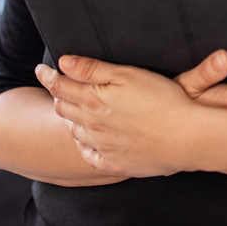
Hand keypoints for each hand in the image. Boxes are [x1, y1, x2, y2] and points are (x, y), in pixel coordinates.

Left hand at [35, 56, 201, 177]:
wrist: (186, 137)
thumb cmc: (162, 99)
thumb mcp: (127, 74)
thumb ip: (92, 69)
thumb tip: (63, 62)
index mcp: (93, 100)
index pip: (60, 86)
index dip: (47, 75)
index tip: (40, 69)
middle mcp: (92, 126)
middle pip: (64, 109)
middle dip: (56, 95)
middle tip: (54, 86)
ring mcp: (102, 147)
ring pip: (74, 132)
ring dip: (68, 119)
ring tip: (69, 110)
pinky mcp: (115, 163)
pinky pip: (89, 156)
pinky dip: (83, 146)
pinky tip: (85, 141)